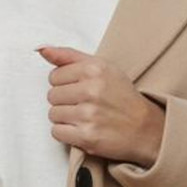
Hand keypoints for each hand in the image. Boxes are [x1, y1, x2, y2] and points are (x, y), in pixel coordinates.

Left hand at [37, 44, 164, 166]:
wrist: (145, 128)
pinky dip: (66, 133)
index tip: (79, 89)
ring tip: (84, 118)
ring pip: (53, 114)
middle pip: (52, 96)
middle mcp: (91, 90)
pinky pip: (57, 132)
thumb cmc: (122, 96)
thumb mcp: (101, 67)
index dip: (64, 84)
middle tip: (83, 105)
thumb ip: (69, 57)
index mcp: (94, 69)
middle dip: (64, 102)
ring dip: (65, 118)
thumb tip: (42, 49)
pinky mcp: (87, 136)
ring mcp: (88, 114)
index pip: (54, 76)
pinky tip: (82, 129)